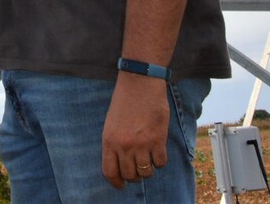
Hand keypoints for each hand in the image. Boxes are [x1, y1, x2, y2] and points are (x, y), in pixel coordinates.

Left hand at [102, 72, 169, 188]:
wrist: (140, 82)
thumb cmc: (125, 101)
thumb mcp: (111, 123)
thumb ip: (114, 144)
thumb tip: (120, 164)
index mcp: (109, 141)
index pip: (109, 172)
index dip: (116, 182)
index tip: (121, 185)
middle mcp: (124, 145)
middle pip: (129, 176)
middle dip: (134, 177)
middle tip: (137, 170)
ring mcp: (141, 144)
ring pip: (146, 173)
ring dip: (148, 170)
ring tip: (148, 161)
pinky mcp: (158, 140)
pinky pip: (160, 163)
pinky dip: (160, 162)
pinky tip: (158, 152)